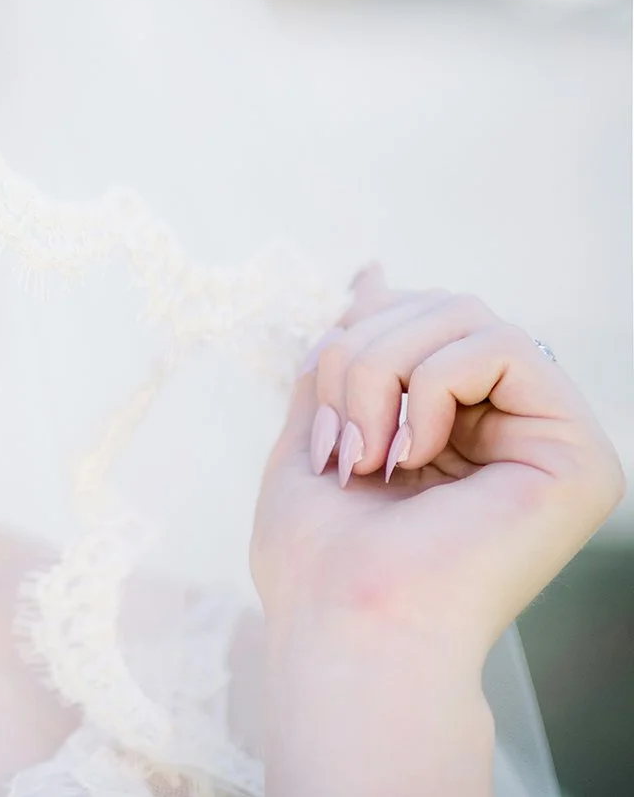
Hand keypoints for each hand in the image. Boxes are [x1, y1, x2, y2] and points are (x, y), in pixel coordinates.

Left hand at [251, 263, 624, 653]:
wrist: (349, 627)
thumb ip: (349, 355)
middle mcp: (513, 431)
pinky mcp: (580, 457)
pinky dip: (430, 385)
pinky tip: (412, 455)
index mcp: (457, 428)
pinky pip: (502, 347)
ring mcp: (551, 442)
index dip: (364, 323)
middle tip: (338, 436)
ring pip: (467, 316)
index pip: (423, 317)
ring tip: (366, 452)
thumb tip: (373, 271)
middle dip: (361, 352)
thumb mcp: (317, 429)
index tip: (319, 372)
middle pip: (442, 306)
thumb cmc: (320, 559)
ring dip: (383, 370)